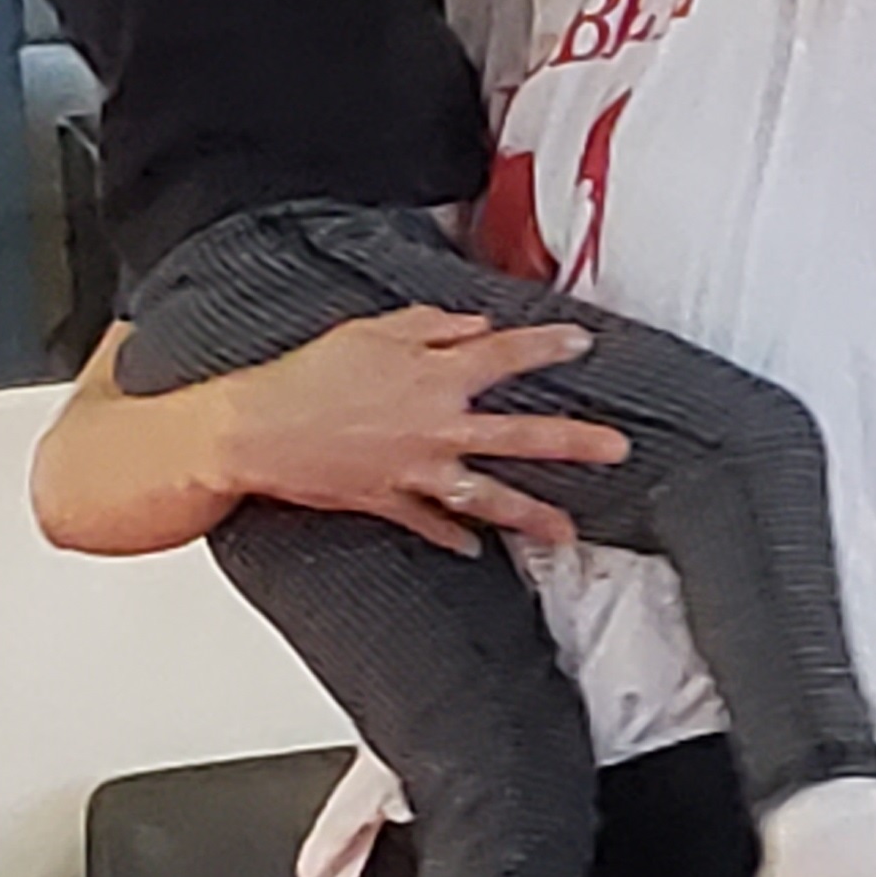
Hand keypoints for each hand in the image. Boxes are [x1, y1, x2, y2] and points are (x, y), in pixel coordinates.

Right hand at [213, 306, 628, 556]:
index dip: (548, 347)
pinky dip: (452, 538)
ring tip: (566, 533)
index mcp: (434, 377)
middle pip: (520, 435)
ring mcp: (416, 471)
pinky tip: (475, 549)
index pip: (506, 357)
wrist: (257, 429)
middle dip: (573, 443)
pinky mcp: (389, 500)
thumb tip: (476, 326)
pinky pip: (430, 524)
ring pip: (487, 496)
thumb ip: (433, 327)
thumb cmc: (310, 374)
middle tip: (617, 449)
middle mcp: (436, 427)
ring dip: (530, 515)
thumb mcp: (373, 332)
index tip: (584, 345)